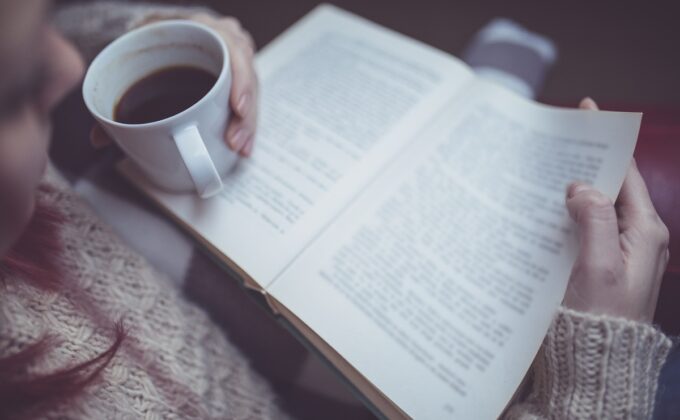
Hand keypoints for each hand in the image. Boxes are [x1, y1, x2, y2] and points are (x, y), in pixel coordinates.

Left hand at [91, 13, 258, 156]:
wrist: (157, 34)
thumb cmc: (148, 42)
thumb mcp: (132, 55)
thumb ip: (116, 92)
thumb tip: (99, 138)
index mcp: (202, 26)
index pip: (232, 47)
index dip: (239, 78)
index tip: (236, 107)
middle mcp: (226, 40)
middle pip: (247, 76)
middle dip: (245, 115)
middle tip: (235, 141)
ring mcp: (235, 59)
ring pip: (250, 92)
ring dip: (247, 124)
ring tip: (241, 149)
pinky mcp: (236, 79)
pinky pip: (247, 100)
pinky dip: (245, 124)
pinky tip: (243, 147)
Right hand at [563, 98, 669, 321]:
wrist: (597, 363)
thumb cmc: (601, 320)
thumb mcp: (599, 266)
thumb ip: (594, 220)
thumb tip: (581, 186)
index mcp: (645, 232)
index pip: (626, 175)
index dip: (609, 143)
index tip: (590, 112)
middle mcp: (634, 238)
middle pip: (609, 187)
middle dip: (586, 161)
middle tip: (557, 139)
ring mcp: (615, 251)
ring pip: (593, 206)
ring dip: (571, 187)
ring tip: (544, 168)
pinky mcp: (596, 264)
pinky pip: (582, 228)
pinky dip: (564, 214)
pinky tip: (543, 209)